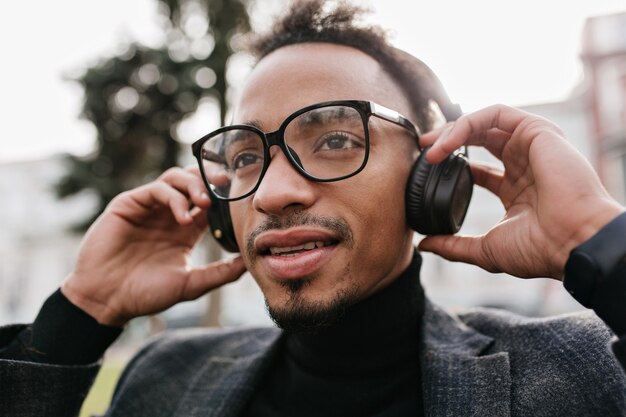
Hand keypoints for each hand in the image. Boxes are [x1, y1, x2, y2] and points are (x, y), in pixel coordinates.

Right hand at [61, 167, 245, 325]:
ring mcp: (148, 207)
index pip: (209, 202)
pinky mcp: (129, 204)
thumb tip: (249, 263)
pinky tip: (183, 217)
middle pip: (193, 182)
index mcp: (185, 230)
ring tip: (206, 202)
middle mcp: (168, 214)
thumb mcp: (191, 284)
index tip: (242, 197)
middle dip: (211, 181)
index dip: (224, 196)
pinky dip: (174, 197)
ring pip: (175, 178)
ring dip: (194, 185)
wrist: (106, 300)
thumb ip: (220, 273)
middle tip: (227, 187)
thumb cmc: (146, 294)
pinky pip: (156, 188)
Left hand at [418, 105, 624, 279]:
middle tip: (423, 150)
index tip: (426, 170)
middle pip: (478, 140)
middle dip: (447, 141)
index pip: (477, 169)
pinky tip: (448, 142)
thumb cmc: (539, 249)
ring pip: (484, 123)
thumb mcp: (486, 249)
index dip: (451, 165)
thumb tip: (424, 246)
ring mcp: (531, 146)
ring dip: (452, 131)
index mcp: (516, 189)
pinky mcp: (537, 131)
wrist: (573, 242)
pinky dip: (467, 123)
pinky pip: (496, 114)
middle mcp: (524, 164)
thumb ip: (454, 246)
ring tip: (430, 147)